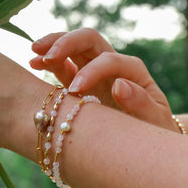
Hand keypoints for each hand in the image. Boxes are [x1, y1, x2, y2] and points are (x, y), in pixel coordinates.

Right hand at [30, 29, 173, 130]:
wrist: (146, 148)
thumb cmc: (154, 135)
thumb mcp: (155, 123)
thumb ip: (142, 104)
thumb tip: (120, 85)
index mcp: (132, 71)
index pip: (109, 59)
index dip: (92, 70)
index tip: (76, 90)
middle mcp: (112, 66)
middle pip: (88, 40)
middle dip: (67, 42)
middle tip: (47, 55)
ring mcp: (93, 72)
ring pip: (72, 47)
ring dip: (53, 44)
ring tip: (34, 52)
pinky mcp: (78, 84)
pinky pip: (61, 66)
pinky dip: (47, 61)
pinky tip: (33, 62)